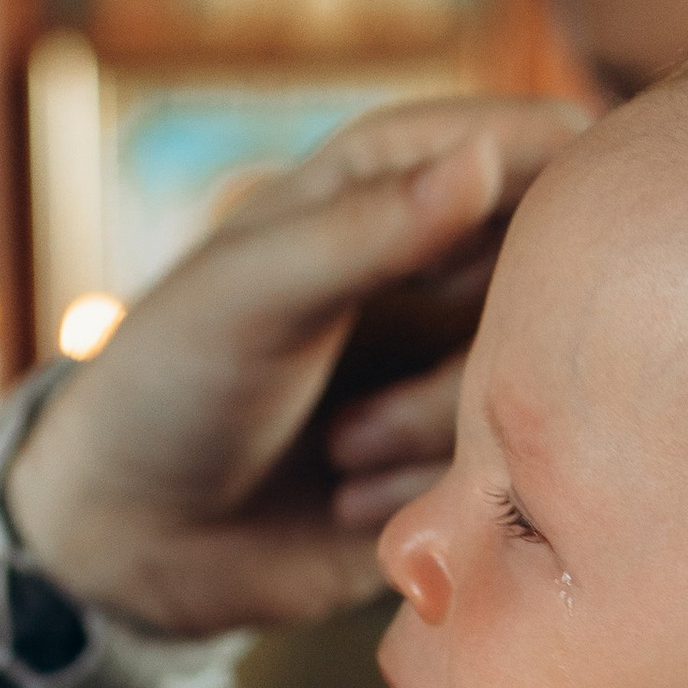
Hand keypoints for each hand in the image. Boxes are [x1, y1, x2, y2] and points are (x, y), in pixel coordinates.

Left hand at [5, 95, 581, 636]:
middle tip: (370, 404)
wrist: (124, 539)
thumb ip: (369, 229)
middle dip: (484, 350)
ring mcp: (455, 368)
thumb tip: (485, 157)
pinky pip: (509, 475)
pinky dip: (432, 495)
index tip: (546, 269)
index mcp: (393, 183)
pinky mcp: (458, 467)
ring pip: (537, 385)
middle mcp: (443, 270)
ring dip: (436, 430)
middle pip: (554, 280)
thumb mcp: (252, 293)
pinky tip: (352, 505)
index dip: (564, 198)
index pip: (540, 148)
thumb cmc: (164, 385)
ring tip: (341, 453)